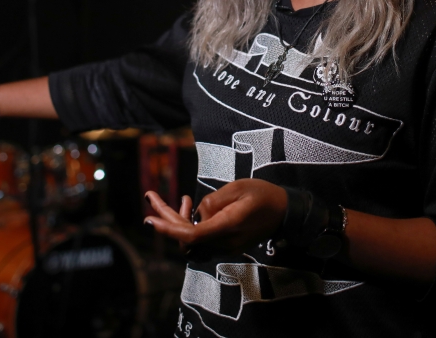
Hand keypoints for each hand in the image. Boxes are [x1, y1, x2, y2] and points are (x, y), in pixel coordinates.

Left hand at [144, 179, 287, 252]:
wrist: (285, 211)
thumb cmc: (264, 194)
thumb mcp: (238, 188)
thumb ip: (213, 201)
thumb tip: (196, 213)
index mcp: (227, 227)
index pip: (191, 235)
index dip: (168, 229)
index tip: (149, 220)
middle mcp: (224, 242)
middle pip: (186, 237)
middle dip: (166, 218)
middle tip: (150, 196)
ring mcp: (226, 246)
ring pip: (192, 238)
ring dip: (179, 220)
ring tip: (180, 198)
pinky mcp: (226, 244)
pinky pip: (202, 237)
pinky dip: (192, 223)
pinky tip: (190, 205)